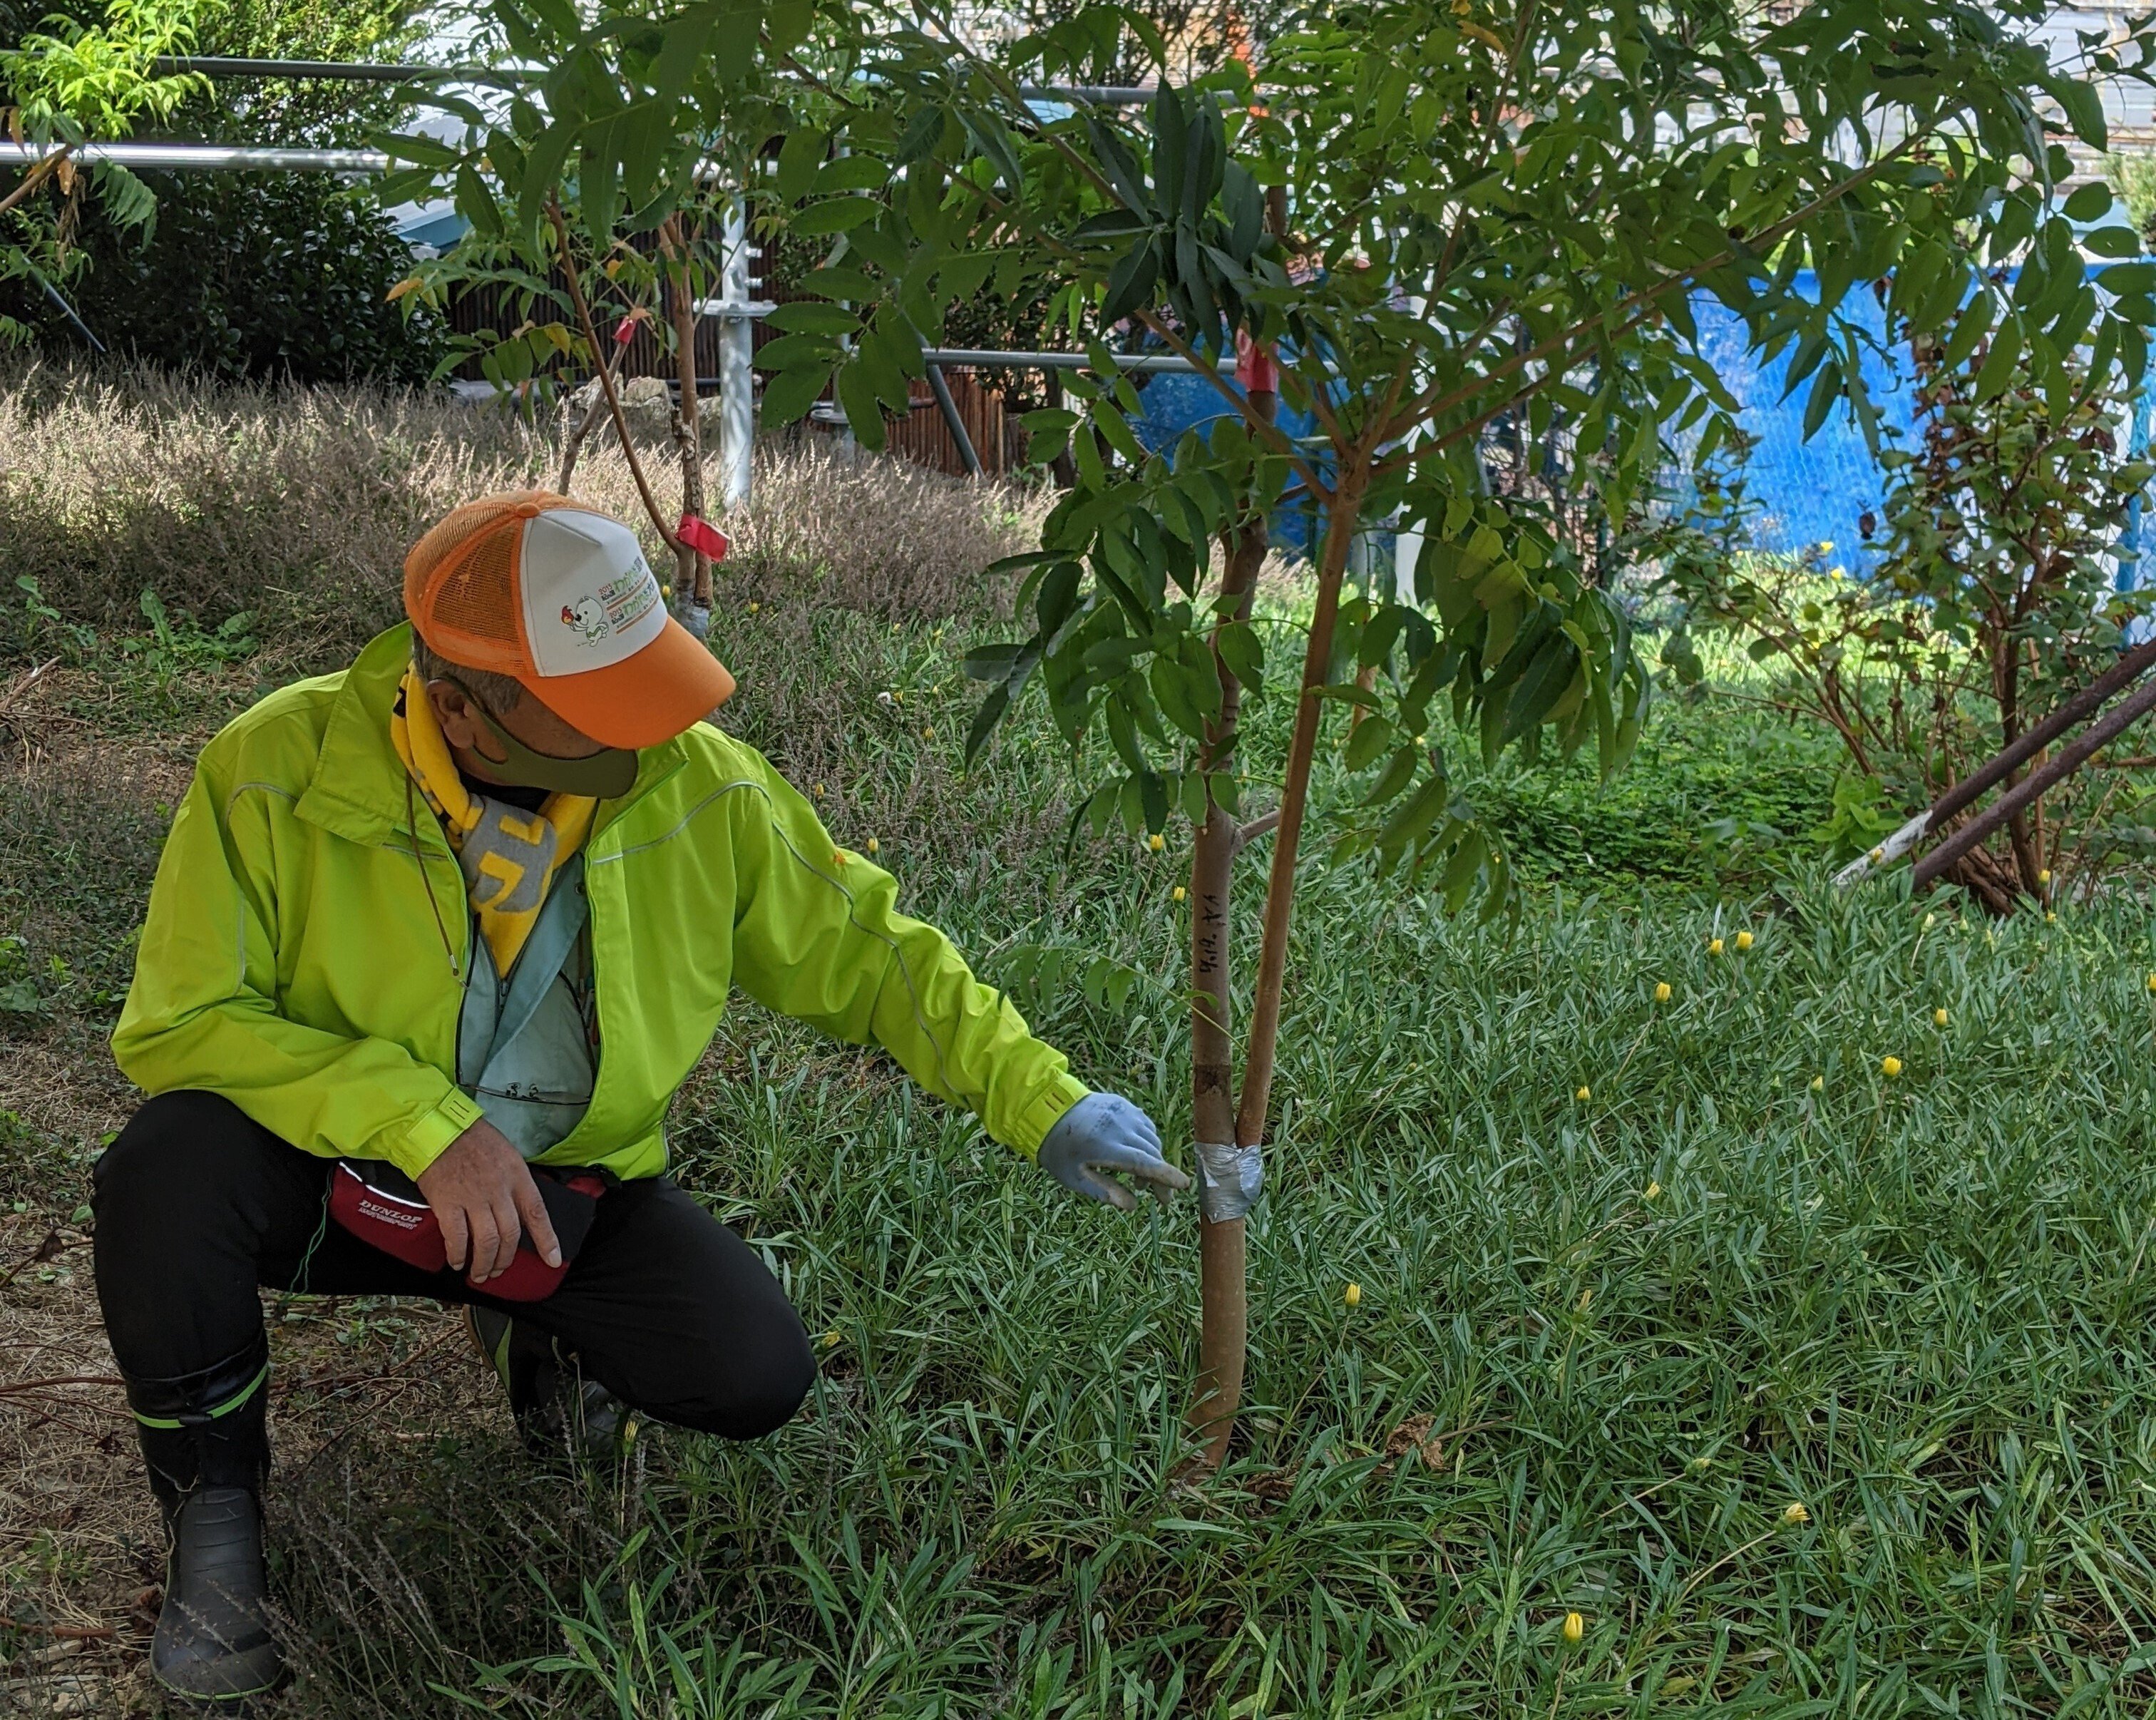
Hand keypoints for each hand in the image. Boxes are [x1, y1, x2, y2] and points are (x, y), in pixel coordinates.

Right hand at [416, 1118, 561, 1283]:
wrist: (439, 1128)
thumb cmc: (473, 1139)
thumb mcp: (507, 1154)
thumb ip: (514, 1182)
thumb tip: (519, 1209)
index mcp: (517, 1176)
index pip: (537, 1213)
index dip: (547, 1240)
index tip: (553, 1259)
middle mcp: (499, 1190)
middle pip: (511, 1234)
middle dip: (506, 1258)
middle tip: (500, 1270)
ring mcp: (473, 1198)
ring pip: (487, 1241)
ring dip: (485, 1263)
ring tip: (480, 1273)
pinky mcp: (447, 1203)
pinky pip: (456, 1237)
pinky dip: (458, 1254)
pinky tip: (458, 1261)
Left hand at [1038, 1093, 1190, 1211]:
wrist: (1047, 1110)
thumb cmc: (1058, 1150)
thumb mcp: (1074, 1178)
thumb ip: (1105, 1192)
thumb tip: (1133, 1206)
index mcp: (1105, 1146)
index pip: (1145, 1163)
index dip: (1166, 1176)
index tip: (1183, 1186)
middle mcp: (1119, 1126)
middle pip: (1152, 1153)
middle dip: (1160, 1177)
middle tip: (1157, 1198)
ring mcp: (1123, 1112)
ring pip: (1151, 1139)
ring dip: (1152, 1160)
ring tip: (1138, 1179)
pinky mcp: (1123, 1104)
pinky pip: (1145, 1126)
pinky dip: (1146, 1142)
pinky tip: (1134, 1153)